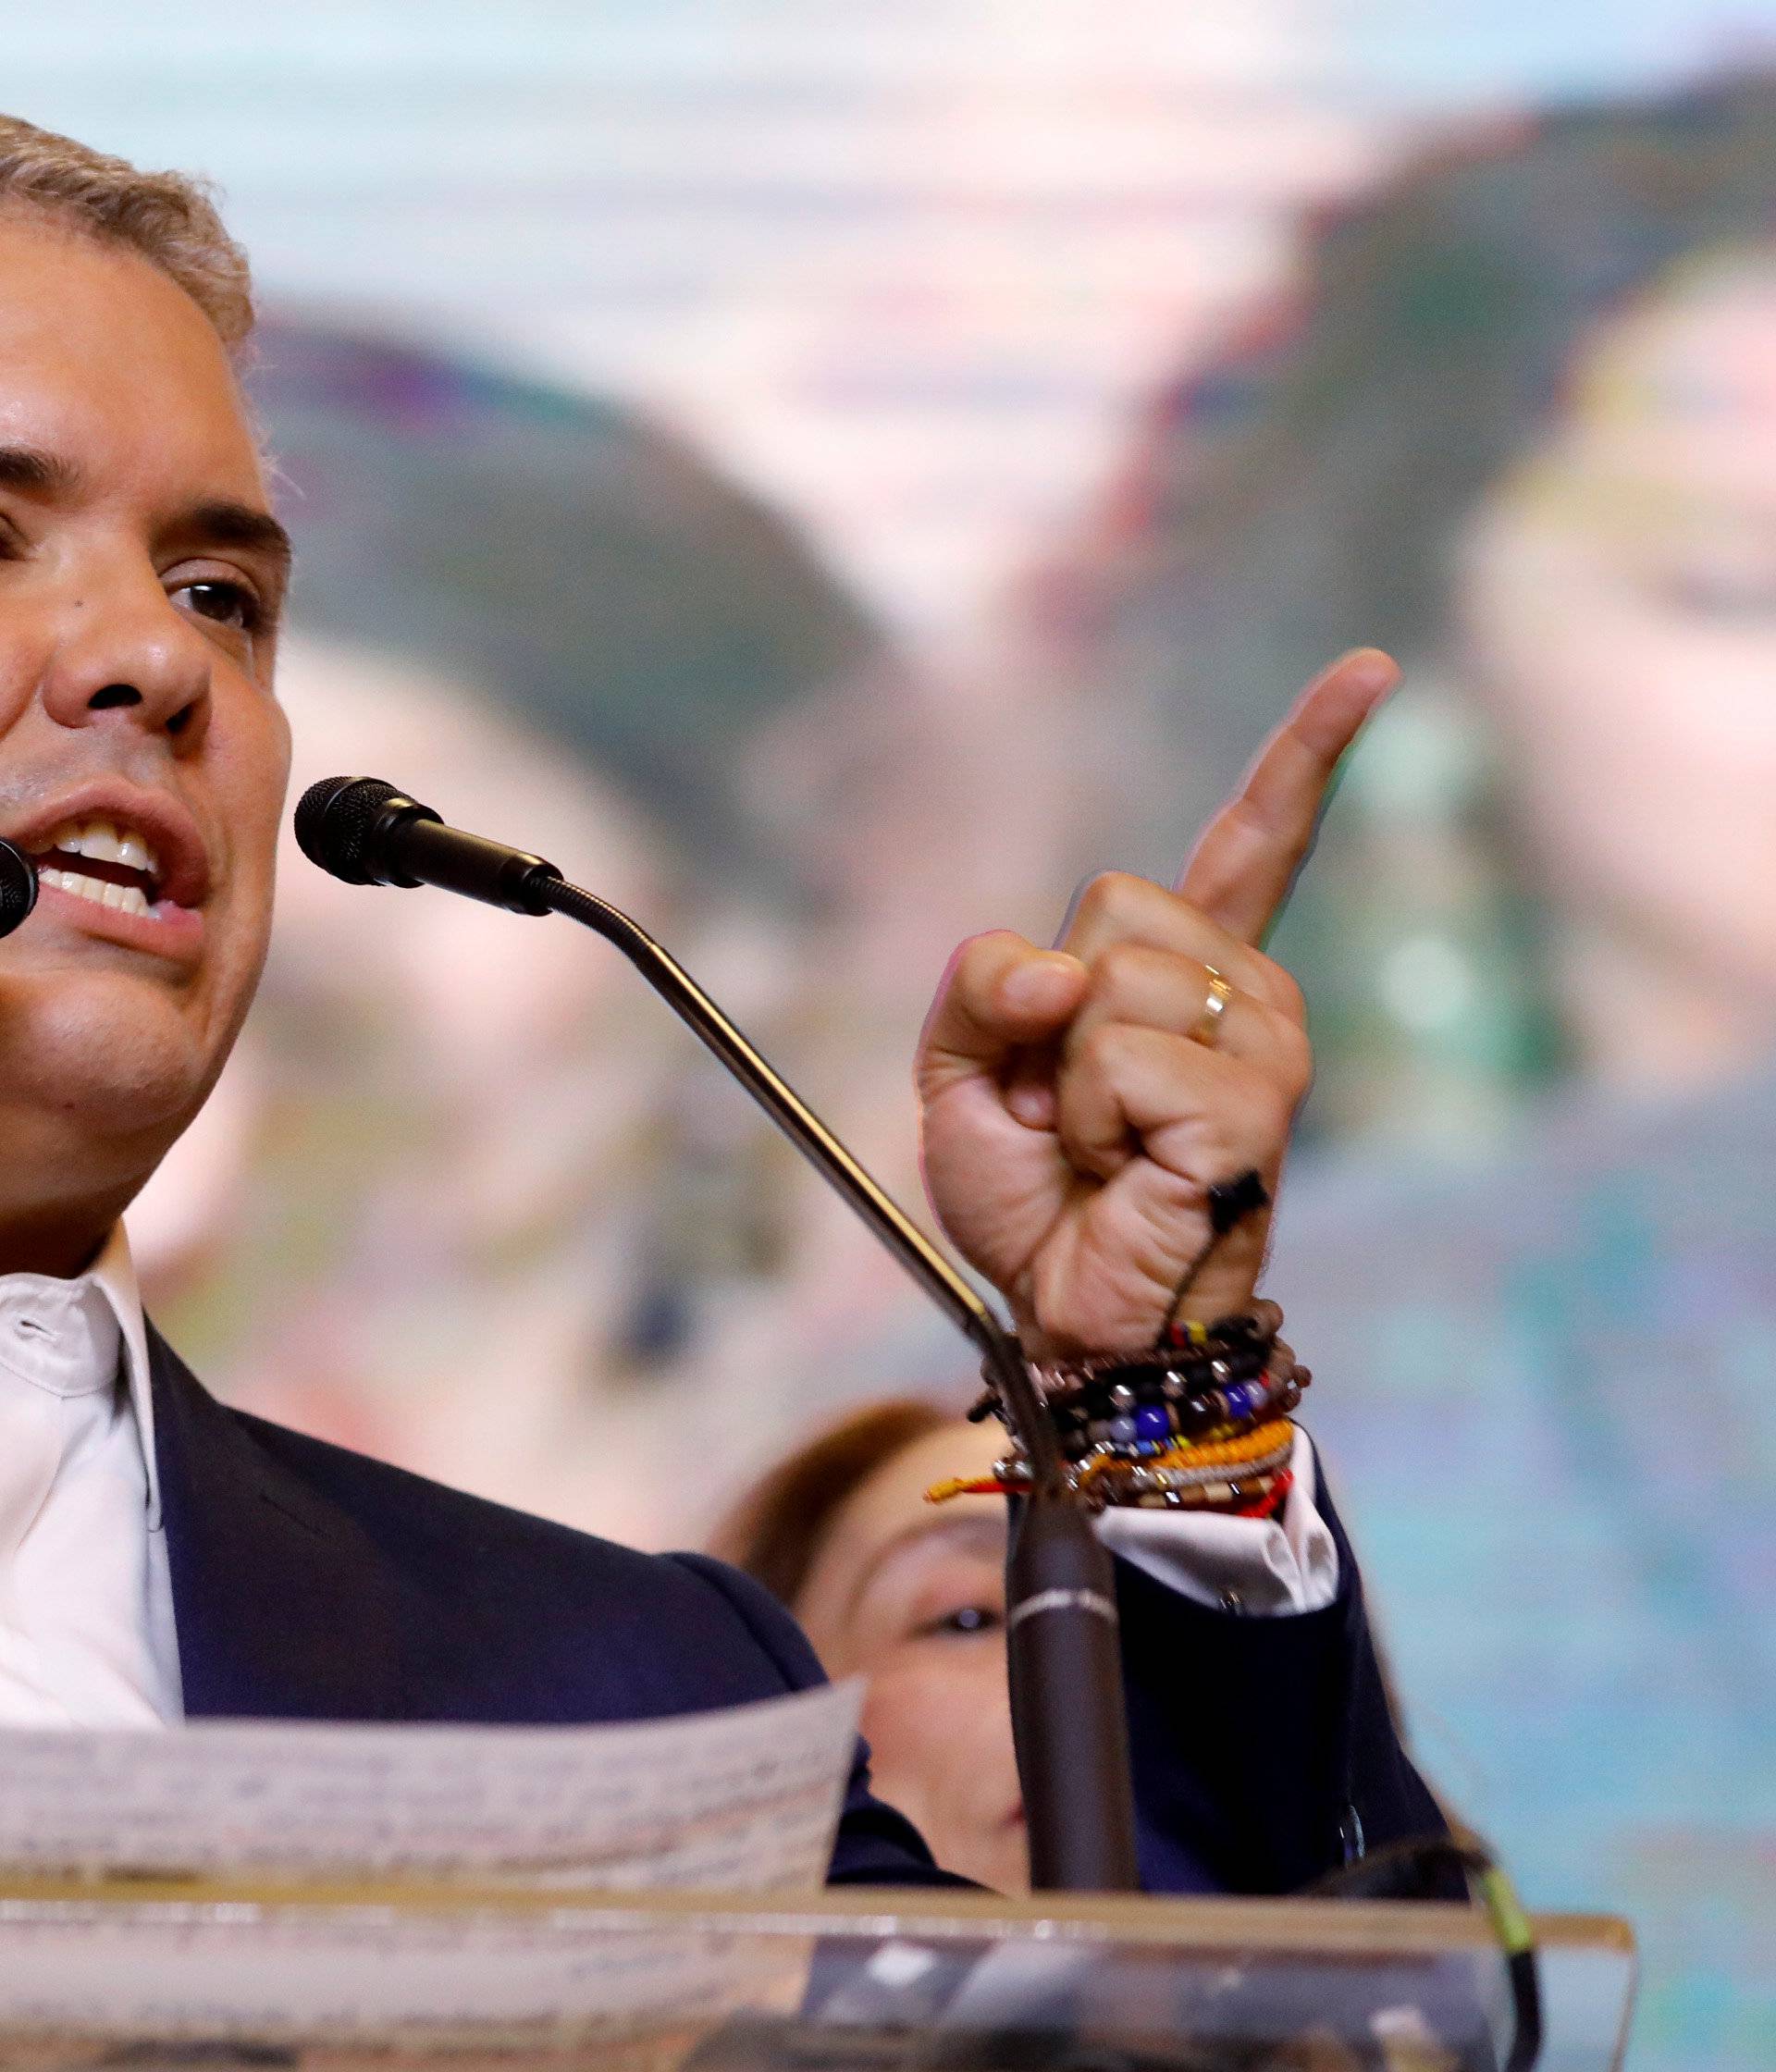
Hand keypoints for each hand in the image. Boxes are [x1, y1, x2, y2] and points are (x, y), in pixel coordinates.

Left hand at [916, 649, 1398, 1355]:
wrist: (1069, 1316)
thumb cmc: (1033, 1199)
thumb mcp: (963, 1067)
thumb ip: (981, 981)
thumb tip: (1060, 961)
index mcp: (1192, 971)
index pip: (1254, 841)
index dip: (1307, 752)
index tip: (1373, 666)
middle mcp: (1250, 992)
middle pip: (1112, 900)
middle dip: (1048, 1008)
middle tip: (1069, 1109)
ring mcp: (1264, 1045)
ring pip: (1108, 975)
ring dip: (1060, 1077)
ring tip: (1097, 1149)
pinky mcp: (1251, 1103)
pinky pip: (1114, 1053)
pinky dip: (1080, 1119)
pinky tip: (1118, 1172)